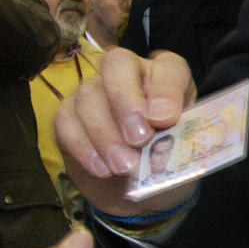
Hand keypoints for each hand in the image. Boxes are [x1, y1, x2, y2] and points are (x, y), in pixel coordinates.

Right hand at [55, 46, 196, 216]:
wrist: (137, 182)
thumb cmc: (166, 156)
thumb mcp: (182, 147)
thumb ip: (178, 138)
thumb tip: (167, 145)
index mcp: (166, 75)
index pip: (168, 66)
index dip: (165, 89)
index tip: (164, 120)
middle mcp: (130, 72)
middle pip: (118, 64)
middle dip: (125, 101)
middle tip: (138, 139)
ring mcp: (96, 88)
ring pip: (89, 94)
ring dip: (104, 133)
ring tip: (123, 166)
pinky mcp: (70, 112)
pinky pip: (66, 119)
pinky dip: (82, 145)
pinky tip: (101, 169)